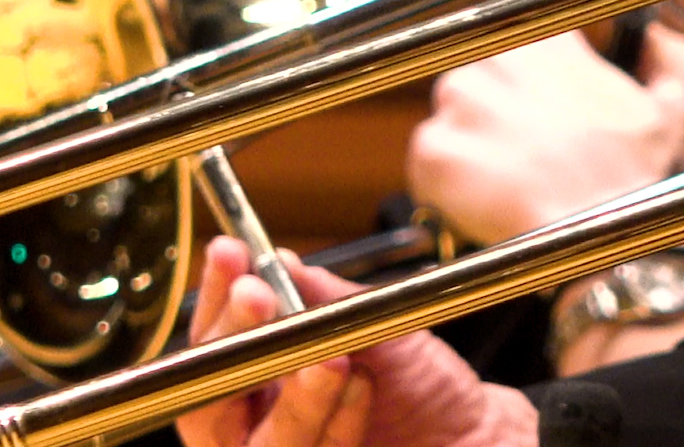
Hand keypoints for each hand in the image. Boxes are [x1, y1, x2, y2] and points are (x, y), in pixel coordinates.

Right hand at [175, 238, 535, 446]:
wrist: (475, 432)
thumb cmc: (422, 382)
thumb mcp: (381, 324)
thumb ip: (328, 299)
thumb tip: (282, 261)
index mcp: (266, 379)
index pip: (214, 344)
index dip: (215, 301)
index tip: (230, 255)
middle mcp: (262, 424)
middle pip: (208, 401)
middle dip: (235, 342)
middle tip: (260, 298)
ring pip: (257, 443)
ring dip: (295, 396)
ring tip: (335, 359)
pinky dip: (336, 426)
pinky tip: (363, 393)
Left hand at [401, 0, 683, 245]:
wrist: (601, 241)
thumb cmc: (636, 182)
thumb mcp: (674, 112)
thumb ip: (675, 58)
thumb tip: (665, 31)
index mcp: (550, 46)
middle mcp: (499, 62)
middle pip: (471, 60)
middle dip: (492, 94)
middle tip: (526, 137)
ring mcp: (461, 106)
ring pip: (449, 109)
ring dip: (472, 136)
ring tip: (516, 171)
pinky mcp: (433, 152)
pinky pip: (427, 156)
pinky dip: (450, 176)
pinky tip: (491, 193)